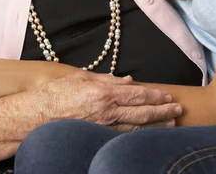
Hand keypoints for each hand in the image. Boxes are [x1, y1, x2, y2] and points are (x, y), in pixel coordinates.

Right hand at [38, 70, 181, 131]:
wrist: (36, 116)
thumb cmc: (56, 94)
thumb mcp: (81, 78)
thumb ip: (106, 79)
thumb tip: (127, 80)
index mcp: (103, 92)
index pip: (137, 94)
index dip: (155, 95)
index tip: (167, 95)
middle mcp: (107, 111)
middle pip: (142, 112)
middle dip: (163, 111)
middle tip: (178, 109)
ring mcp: (103, 127)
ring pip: (137, 128)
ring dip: (156, 126)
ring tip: (171, 124)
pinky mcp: (98, 138)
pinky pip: (124, 138)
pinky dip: (139, 137)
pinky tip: (149, 136)